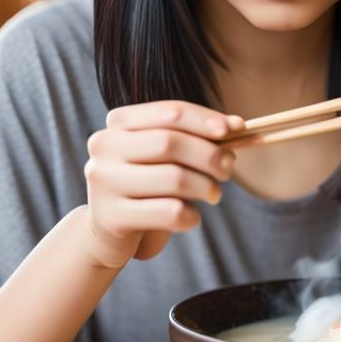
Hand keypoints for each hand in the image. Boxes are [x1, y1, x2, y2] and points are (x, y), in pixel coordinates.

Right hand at [83, 101, 242, 268]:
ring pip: (173, 178)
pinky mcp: (111, 217)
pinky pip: (169, 212)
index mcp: (119, 122)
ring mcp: (104, 181)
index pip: (170, 112)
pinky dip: (191, 216)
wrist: (110, 229)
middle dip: (209, 155)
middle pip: (170, 143)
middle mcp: (104, 146)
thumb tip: (237, 126)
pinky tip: (192, 218)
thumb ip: (193, 137)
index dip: (206, 119)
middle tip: (228, 169)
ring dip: (205, 187)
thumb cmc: (147, 185)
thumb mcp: (164, 156)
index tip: (237, 128)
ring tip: (213, 194)